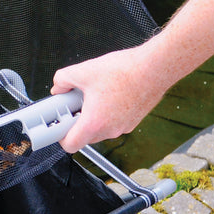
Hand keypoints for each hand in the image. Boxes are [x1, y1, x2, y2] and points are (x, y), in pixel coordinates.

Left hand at [51, 45, 169, 153]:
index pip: (71, 145)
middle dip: (77, 122)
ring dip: (93, 117)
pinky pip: (114, 122)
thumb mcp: (83, 71)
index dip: (61, 137)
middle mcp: (110, 130)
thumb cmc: (124, 71)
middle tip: (75, 103)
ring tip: (93, 95)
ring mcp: (124, 127)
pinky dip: (108, 113)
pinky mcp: (134, 120)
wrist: (155, 68)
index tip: (60, 124)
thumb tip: (58, 87)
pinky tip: (109, 93)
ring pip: (100, 129)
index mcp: (94, 123)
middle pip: (85, 137)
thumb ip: (63, 79)